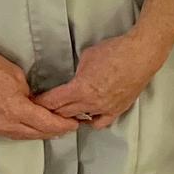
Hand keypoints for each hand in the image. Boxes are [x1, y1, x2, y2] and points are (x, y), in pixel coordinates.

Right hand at [0, 40, 79, 140]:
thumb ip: (30, 94)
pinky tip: (26, 126)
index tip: (74, 124)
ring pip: (20, 136)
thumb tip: (37, 104)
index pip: (45, 123)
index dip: (62, 125)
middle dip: (52, 131)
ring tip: (49, 129)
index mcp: (15, 109)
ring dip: (35, 133)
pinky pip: (6, 132)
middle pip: (35, 134)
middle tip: (65, 127)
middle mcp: (4, 124)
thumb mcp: (18, 77)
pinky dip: (19, 130)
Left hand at [33, 30, 166, 129]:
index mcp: (80, 89)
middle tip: (42, 109)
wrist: (140, 55)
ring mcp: (105, 109)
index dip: (42, 103)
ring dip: (69, 117)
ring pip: (80, 119)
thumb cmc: (113, 51)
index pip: (54, 102)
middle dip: (51, 111)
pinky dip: (91, 120)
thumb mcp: (87, 56)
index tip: (33, 103)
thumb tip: (74, 77)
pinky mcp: (117, 109)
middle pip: (64, 113)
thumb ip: (77, 71)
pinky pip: (100, 122)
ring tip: (62, 114)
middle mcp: (91, 103)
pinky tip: (87, 116)